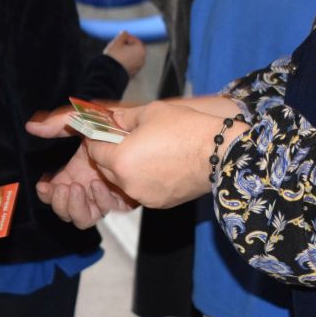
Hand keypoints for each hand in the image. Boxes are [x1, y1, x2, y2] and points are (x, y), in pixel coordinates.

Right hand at [25, 112, 136, 227]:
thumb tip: (31, 126)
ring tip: (77, 188)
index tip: (43, 185)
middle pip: (66, 211)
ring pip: (84, 218)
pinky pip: (107, 210)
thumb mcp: (82, 121)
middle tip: (64, 188)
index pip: (53, 194)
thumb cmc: (111, 125)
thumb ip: (57, 125)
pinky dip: (99, 200)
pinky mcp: (122, 201)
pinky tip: (98, 184)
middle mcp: (87, 188)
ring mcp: (104, 196)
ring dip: (76, 206)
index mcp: (74, 174)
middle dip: (60, 204)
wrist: (139, 128)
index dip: (46, 194)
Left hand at [84, 101, 249, 207]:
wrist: (220, 153)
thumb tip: (111, 119)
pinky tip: (159, 165)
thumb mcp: (150, 112)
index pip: (94, 151)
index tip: (103, 132)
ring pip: (124, 182)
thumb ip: (123, 118)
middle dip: (110, 155)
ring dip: (127, 169)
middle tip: (124, 140)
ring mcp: (144, 196)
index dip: (96, 139)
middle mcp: (128, 184)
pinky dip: (144, 179)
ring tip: (145, 151)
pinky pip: (142, 190)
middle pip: (106, 170)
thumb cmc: (186, 129)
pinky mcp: (160, 203)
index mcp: (120, 160)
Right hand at [104, 31, 145, 77]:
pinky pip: (129, 65)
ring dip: (125, 55)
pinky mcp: (132, 74)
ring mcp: (138, 67)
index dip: (125, 38)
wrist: (110, 74)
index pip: (134, 40)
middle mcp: (142, 59)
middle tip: (116, 46)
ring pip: (131, 57)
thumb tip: (124, 33)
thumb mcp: (117, 42)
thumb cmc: (114, 57)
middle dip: (126, 47)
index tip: (118, 39)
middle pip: (134, 49)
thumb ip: (122, 35)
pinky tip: (116, 62)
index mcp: (140, 49)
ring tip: (115, 55)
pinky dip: (124, 62)